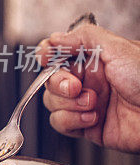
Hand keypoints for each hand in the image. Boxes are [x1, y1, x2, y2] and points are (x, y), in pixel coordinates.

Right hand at [38, 25, 139, 150]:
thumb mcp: (119, 48)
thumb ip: (84, 37)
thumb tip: (54, 38)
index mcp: (94, 61)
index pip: (57, 55)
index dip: (47, 55)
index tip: (45, 57)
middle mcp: (88, 82)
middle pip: (50, 80)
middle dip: (59, 84)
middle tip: (76, 86)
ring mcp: (86, 105)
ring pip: (52, 103)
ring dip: (69, 104)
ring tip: (93, 103)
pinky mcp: (87, 127)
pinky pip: (61, 124)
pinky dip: (72, 121)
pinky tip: (92, 118)